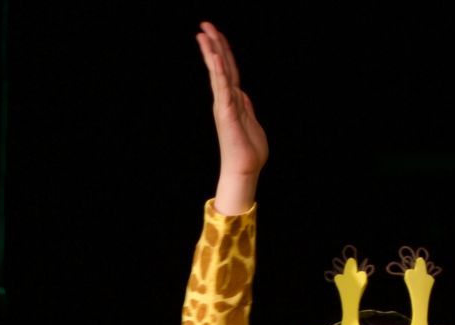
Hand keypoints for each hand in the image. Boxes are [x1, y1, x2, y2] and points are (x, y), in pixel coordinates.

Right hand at [197, 22, 265, 213]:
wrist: (245, 170)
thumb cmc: (249, 151)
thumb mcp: (251, 121)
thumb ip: (245, 106)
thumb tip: (242, 93)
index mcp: (232, 100)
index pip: (227, 70)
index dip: (222, 51)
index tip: (214, 34)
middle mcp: (225, 100)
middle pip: (220, 66)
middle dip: (213, 44)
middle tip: (204, 25)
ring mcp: (225, 105)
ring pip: (218, 73)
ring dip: (212, 52)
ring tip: (204, 34)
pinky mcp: (227, 113)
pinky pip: (223, 88)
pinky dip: (219, 72)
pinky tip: (215, 58)